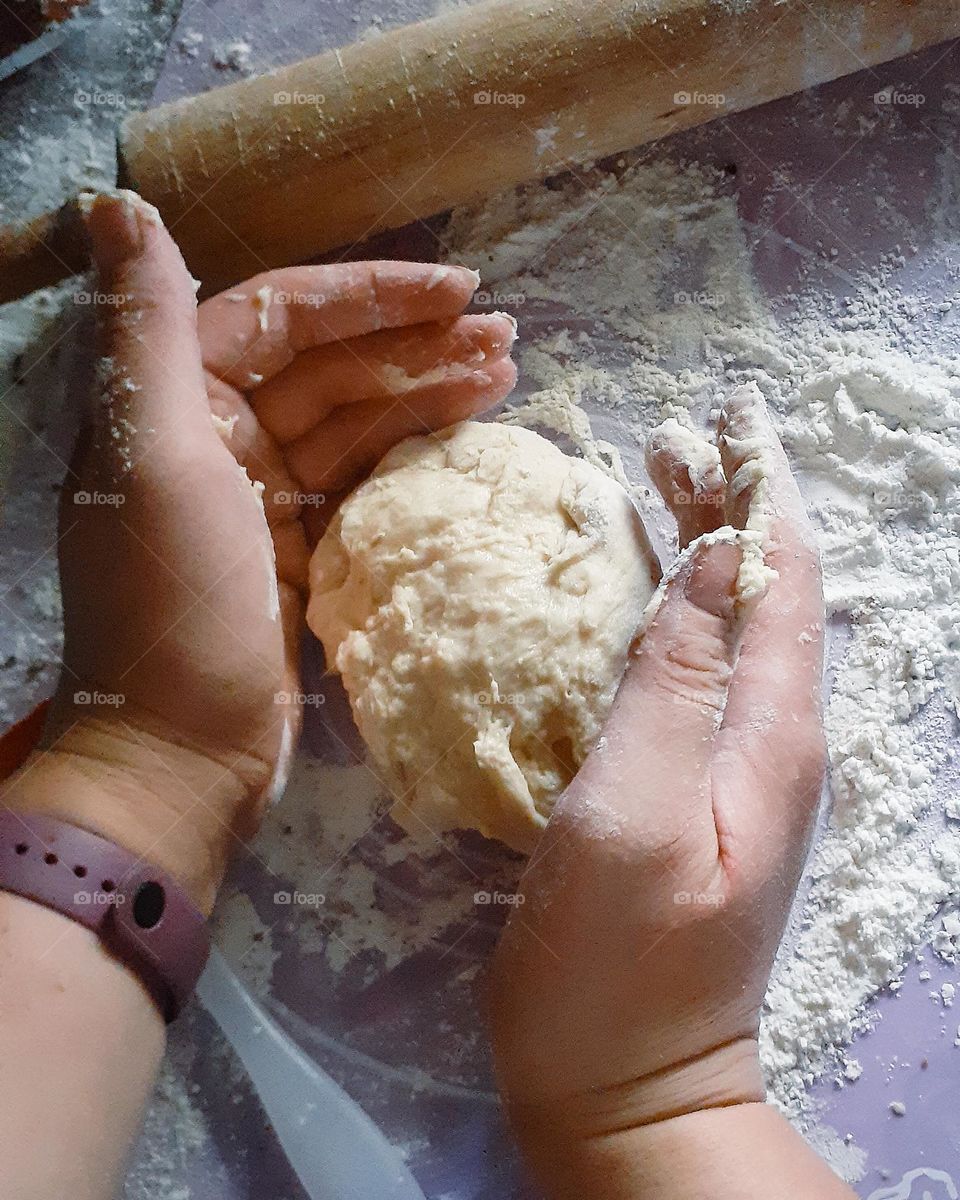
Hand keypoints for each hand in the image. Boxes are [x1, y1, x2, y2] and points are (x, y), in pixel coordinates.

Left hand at [3, 189, 515, 909]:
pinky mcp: (305, 548)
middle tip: (506, 332)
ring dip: (427, 389)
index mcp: (179, 403)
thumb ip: (150, 330)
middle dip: (414, 341)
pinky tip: (470, 430)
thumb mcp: (155, 458)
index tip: (454, 289)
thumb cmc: (174, 604)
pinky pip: (367, 478)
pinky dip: (414, 451)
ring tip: (508, 369)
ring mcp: (266, 496)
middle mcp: (219, 437)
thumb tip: (119, 204)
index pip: (282, 316)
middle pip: (331, 364)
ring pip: (357, 419)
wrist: (185, 752)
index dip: (368, 294)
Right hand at [488, 388, 825, 1174]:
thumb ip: (673, 680)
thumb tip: (713, 558)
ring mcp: (734, 768)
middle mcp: (771, 739)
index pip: (786, 578)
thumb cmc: (617, 961)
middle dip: (726, 504)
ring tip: (651, 484)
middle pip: (763, 593)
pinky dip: (669, 608)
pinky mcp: (692, 791)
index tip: (727, 414)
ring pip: (729, 625)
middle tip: (668, 435)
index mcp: (773, 732)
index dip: (762, 489)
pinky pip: (694, 670)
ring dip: (700, 548)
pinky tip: (634, 593)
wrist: (626, 1086)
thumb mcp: (635, 811)